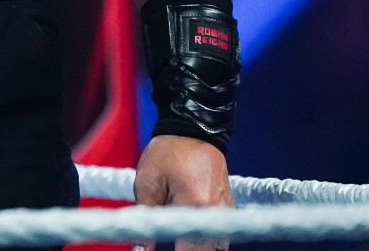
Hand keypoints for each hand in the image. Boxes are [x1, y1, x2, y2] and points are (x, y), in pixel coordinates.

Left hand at [133, 135, 231, 250]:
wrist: (193, 130)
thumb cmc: (168, 152)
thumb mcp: (147, 183)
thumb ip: (146, 218)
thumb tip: (141, 248)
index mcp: (197, 205)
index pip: (188, 250)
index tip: (154, 248)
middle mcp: (217, 213)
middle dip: (185, 250)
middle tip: (167, 241)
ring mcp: (225, 212)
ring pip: (215, 247)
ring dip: (196, 247)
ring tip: (178, 239)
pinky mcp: (227, 209)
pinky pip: (219, 237)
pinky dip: (205, 241)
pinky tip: (188, 237)